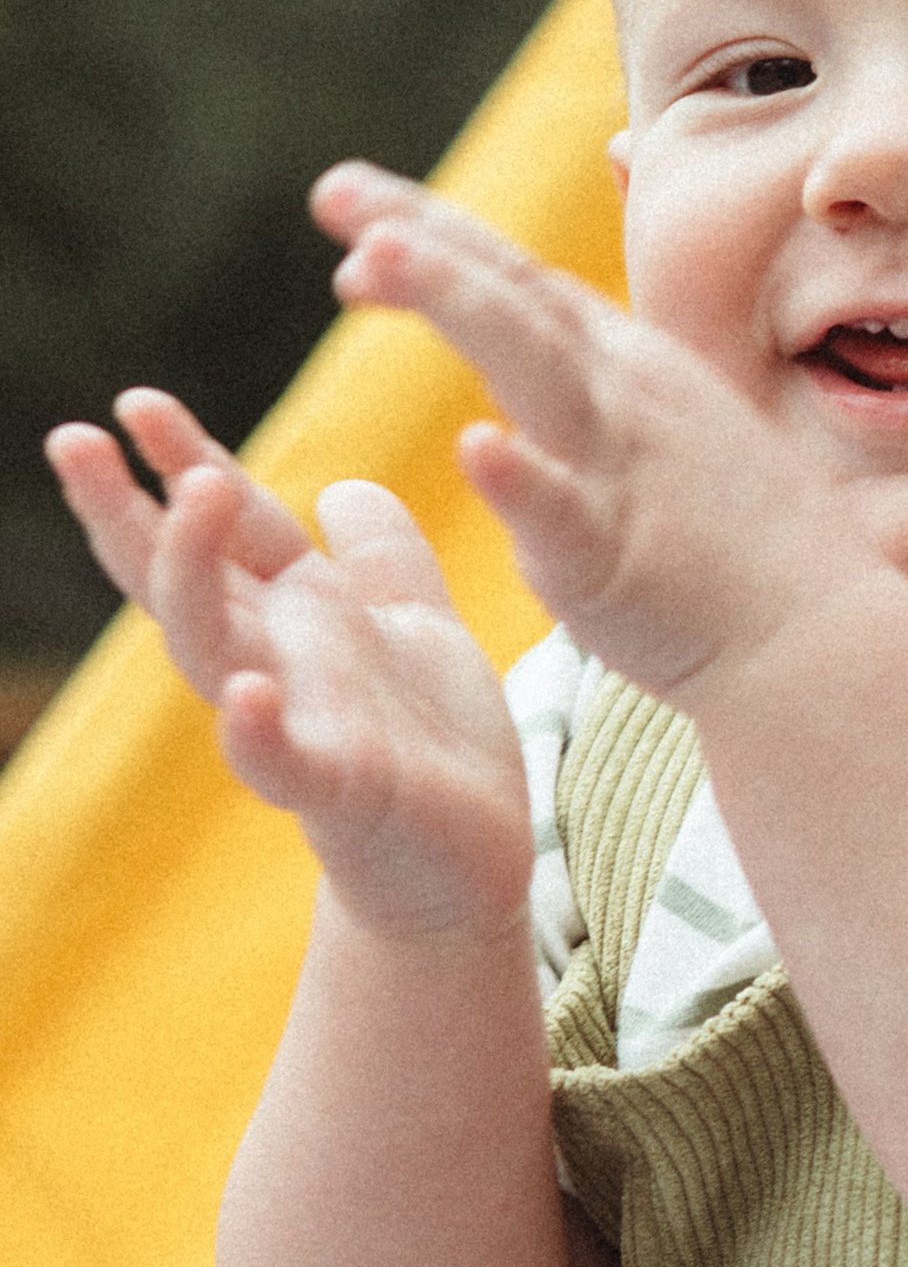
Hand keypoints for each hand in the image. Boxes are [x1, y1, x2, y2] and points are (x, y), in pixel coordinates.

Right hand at [46, 384, 529, 936]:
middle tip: (75, 439)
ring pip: (213, 650)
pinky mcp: (340, 789)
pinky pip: (282, 762)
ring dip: (192, 576)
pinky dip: (256, 733)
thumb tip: (344, 486)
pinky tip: (246, 694)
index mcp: (302, 618)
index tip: (134, 402)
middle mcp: (280, 664)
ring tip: (192, 497)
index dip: (184, 462)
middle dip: (128, 513)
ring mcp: (299, 725)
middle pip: (184, 578)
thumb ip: (384, 560)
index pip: (229, 529)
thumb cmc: (436, 747)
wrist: (473, 863)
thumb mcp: (418, 626)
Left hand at [314, 160, 835, 702]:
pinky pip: (566, 512)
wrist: (824, 638)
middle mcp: (627, 396)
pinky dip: (523, 478)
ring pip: (531, 370)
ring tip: (374, 260)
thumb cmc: (752, 546)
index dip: (433, 231)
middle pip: (512, 298)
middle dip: (421, 238)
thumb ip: (611, 371)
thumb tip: (555, 320)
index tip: (349, 200)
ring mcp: (626, 470)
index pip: (518, 279)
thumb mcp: (683, 425)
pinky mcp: (620, 558)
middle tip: (333, 193)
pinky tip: (478, 447)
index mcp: (630, 368)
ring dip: (456, 306)